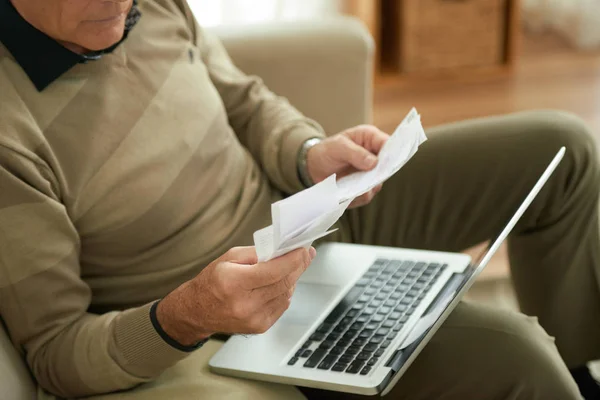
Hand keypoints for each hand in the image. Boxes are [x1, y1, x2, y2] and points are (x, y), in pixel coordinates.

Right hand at [156, 246, 315, 345]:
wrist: (197, 311)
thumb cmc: (212, 281)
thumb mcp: (229, 258)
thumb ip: (257, 253)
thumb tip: (282, 250)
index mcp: (234, 283)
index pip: (273, 271)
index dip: (293, 259)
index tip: (304, 249)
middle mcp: (245, 304)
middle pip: (283, 282)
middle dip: (298, 266)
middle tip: (305, 254)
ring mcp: (254, 319)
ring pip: (286, 294)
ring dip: (292, 278)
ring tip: (291, 266)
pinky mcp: (260, 327)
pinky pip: (282, 305)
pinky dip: (285, 292)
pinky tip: (279, 283)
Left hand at [306, 125, 388, 207]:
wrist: (314, 166)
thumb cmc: (327, 150)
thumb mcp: (338, 146)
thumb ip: (355, 153)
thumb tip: (374, 163)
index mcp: (371, 139)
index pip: (389, 144)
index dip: (392, 153)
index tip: (385, 164)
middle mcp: (375, 157)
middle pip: (387, 167)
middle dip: (378, 174)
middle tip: (367, 179)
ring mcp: (371, 174)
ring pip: (377, 184)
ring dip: (366, 187)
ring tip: (351, 187)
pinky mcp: (364, 188)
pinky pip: (366, 195)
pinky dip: (356, 196)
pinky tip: (346, 194)